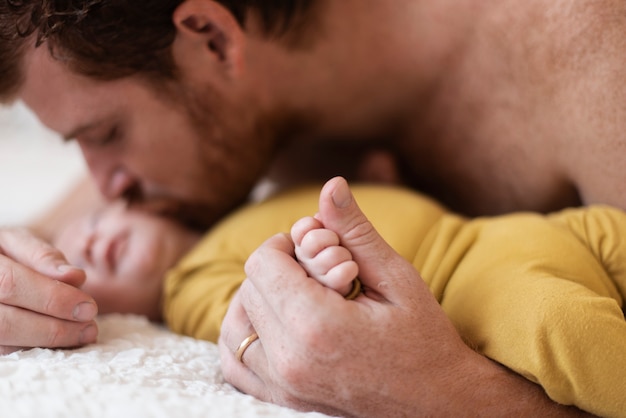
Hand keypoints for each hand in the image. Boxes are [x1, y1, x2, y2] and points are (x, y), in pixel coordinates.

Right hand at [0, 227, 97, 353]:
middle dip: (53, 328)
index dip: (52, 298)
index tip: (88, 307)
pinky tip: (61, 342)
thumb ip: (42, 256)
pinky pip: (4, 350)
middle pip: (6, 323)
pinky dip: (35, 348)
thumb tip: (75, 277)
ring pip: (4, 341)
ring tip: (81, 335)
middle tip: (89, 328)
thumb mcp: (15, 242)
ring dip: (47, 342)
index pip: (10, 284)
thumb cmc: (0, 251)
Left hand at [219, 177, 589, 416]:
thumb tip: (331, 184)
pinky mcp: (282, 400)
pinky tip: (273, 323)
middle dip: (278, 269)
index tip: (313, 245)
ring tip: (296, 294)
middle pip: (249, 289)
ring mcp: (283, 386)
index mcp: (317, 326)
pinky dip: (244, 337)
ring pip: (234, 324)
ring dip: (258, 299)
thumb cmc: (423, 338)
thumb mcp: (397, 278)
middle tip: (316, 272)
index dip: (285, 243)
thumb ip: (356, 232)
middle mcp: (290, 360)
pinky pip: (234, 363)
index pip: (263, 263)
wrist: (436, 402)